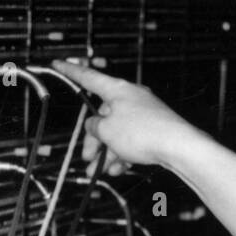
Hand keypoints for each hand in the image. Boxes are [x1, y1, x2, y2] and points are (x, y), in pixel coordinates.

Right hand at [53, 59, 202, 176]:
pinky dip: (123, 155)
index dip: (70, 71)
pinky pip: (132, 141)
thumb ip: (94, 127)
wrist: (178, 147)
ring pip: (117, 133)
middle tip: (87, 159)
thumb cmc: (142, 133)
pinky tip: (118, 171)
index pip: (88, 77)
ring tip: (99, 172)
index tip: (57, 63)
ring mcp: (144, 113)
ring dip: (106, 154)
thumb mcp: (107, 131)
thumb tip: (94, 125)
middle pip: (103, 116)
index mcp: (117, 89)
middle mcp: (130, 97)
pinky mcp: (154, 129)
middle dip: (93, 141)